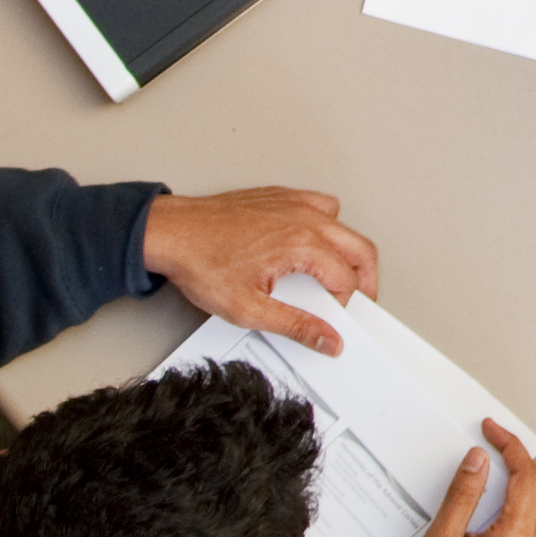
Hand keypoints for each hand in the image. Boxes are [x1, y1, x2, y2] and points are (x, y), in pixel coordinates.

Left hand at [141, 188, 378, 352]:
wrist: (170, 234)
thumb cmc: (200, 263)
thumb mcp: (248, 309)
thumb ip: (296, 326)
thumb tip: (328, 339)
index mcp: (302, 245)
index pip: (347, 278)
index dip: (345, 304)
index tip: (332, 318)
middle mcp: (304, 219)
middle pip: (360, 248)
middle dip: (365, 278)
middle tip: (356, 299)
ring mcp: (293, 204)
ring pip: (343, 224)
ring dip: (347, 250)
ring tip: (334, 274)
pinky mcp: (280, 197)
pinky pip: (319, 205)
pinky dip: (325, 225)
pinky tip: (309, 243)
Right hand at [390, 422, 535, 536]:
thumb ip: (462, 496)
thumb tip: (478, 460)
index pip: (527, 474)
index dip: (510, 445)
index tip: (492, 430)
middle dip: (522, 459)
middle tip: (494, 447)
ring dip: (529, 481)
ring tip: (497, 474)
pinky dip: (532, 505)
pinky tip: (505, 506)